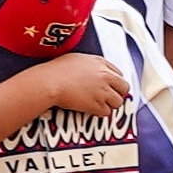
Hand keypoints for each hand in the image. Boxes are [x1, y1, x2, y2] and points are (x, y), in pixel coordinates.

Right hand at [8, 51, 133, 124]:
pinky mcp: (96, 104)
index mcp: (100, 63)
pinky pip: (106, 112)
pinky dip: (99, 112)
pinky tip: (91, 109)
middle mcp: (105, 76)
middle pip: (124, 88)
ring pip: (118, 102)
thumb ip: (91, 65)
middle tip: (109, 97)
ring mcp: (102, 91)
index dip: (114, 82)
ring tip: (98, 104)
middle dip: (117, 93)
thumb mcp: (76, 59)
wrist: (49, 82)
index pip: (119, 74)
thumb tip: (94, 71)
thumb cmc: (56, 70)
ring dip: (110, 104)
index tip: (110, 86)